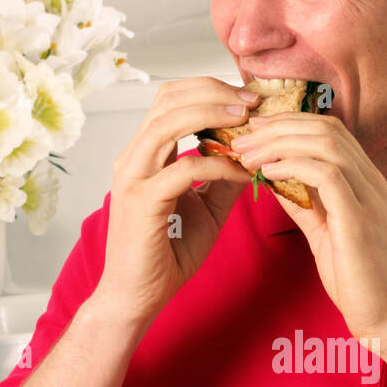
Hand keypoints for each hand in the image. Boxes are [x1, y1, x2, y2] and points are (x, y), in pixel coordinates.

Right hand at [93, 77, 257, 326]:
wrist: (137, 297)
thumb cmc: (166, 255)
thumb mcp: (206, 211)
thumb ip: (223, 182)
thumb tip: (254, 157)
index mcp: (144, 154)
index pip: (171, 99)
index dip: (210, 89)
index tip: (248, 98)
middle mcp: (133, 158)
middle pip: (168, 99)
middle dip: (214, 91)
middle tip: (253, 100)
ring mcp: (133, 178)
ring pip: (169, 123)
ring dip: (213, 115)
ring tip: (248, 120)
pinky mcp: (141, 202)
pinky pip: (184, 170)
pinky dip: (218, 166)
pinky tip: (242, 172)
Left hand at [229, 113, 386, 344]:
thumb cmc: (362, 283)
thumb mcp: (325, 235)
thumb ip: (306, 206)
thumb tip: (277, 184)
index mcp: (364, 183)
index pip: (329, 131)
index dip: (289, 124)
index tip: (254, 133)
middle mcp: (370, 181)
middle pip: (325, 127)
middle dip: (277, 126)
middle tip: (241, 138)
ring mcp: (369, 197)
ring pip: (325, 142)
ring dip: (280, 142)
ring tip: (248, 153)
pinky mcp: (360, 219)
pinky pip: (326, 174)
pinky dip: (293, 166)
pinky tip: (268, 173)